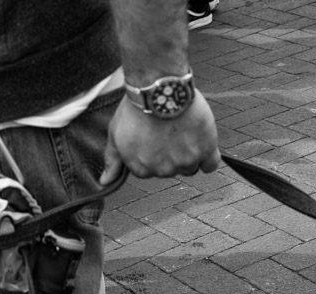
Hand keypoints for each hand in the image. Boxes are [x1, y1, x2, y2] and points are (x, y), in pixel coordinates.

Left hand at [101, 89, 220, 184]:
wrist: (159, 88)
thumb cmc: (136, 108)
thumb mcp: (116, 134)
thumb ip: (112, 160)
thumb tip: (104, 183)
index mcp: (141, 170)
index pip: (151, 169)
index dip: (154, 151)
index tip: (156, 134)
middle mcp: (163, 171)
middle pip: (172, 169)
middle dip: (171, 152)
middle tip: (169, 129)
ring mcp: (184, 163)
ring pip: (191, 166)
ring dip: (189, 152)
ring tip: (183, 129)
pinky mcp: (205, 151)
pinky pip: (211, 165)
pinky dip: (208, 157)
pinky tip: (201, 141)